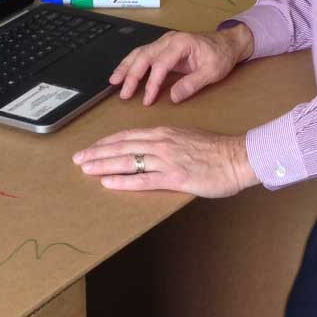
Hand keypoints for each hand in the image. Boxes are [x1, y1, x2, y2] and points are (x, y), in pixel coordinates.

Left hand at [73, 127, 257, 197]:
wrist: (238, 157)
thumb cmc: (217, 150)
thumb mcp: (188, 139)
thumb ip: (169, 143)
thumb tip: (153, 150)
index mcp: (164, 133)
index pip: (128, 136)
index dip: (106, 142)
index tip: (92, 147)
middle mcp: (161, 143)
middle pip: (121, 147)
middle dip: (97, 153)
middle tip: (78, 158)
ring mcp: (167, 160)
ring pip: (127, 161)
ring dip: (103, 165)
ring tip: (85, 169)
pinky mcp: (174, 177)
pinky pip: (143, 179)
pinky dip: (123, 181)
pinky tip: (108, 183)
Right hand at [110, 25, 252, 105]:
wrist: (227, 43)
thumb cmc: (221, 56)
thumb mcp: (212, 72)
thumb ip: (192, 84)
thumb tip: (173, 97)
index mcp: (181, 43)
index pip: (160, 64)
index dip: (152, 83)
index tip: (148, 100)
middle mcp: (169, 40)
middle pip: (144, 56)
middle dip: (131, 75)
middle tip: (124, 94)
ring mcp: (164, 42)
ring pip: (139, 53)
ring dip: (126, 67)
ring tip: (114, 82)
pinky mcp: (163, 47)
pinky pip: (143, 54)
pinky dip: (131, 64)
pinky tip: (122, 73)